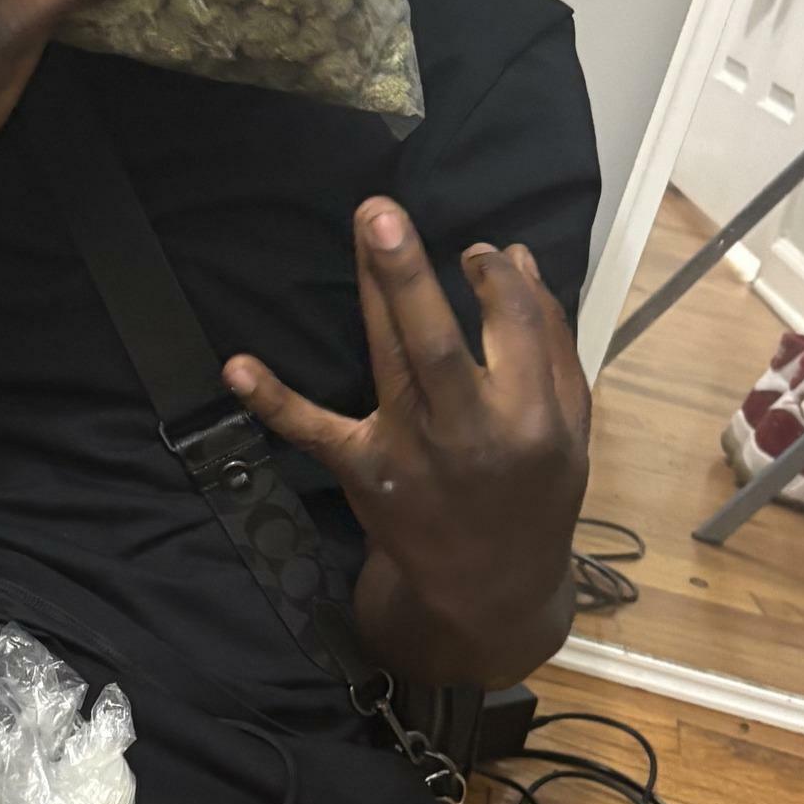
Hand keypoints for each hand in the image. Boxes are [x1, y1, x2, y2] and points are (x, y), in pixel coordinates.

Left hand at [225, 203, 592, 680]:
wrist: (489, 590)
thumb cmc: (532, 491)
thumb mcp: (567, 428)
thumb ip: (550, 344)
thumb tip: (516, 257)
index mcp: (532, 417)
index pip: (514, 326)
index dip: (494, 277)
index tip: (476, 251)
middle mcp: (470, 430)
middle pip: (438, 343)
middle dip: (410, 278)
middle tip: (382, 214)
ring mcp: (411, 450)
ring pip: (388, 361)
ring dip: (372, 295)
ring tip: (365, 227)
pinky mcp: (363, 471)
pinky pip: (314, 433)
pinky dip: (273, 402)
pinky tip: (236, 367)